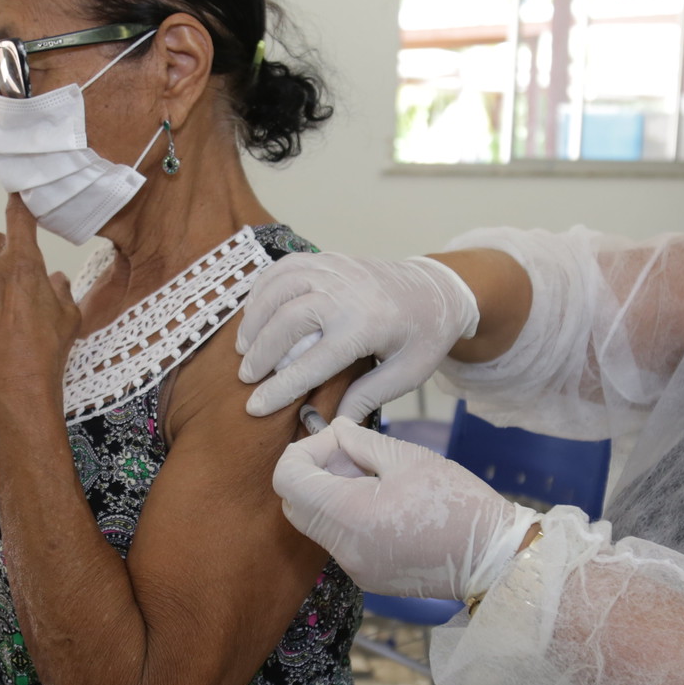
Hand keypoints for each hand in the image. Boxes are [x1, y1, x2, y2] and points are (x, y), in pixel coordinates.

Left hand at [0, 195, 82, 425]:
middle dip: (6, 253)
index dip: (20, 203)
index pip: (18, 218)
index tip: (18, 193)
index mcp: (21, 264)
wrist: (13, 389)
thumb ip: (60, 290)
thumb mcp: (69, 317)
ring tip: (9, 320)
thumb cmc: (45, 353)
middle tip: (20, 277)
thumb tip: (54, 281)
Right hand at [237, 253, 479, 420]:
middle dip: (260, 352)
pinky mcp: (330, 259)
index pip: (311, 362)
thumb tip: (333, 425)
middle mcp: (346, 293)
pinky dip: (264, 286)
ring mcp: (335, 270)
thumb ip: (368, 397)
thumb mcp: (407, 374)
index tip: (255, 406)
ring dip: (255, 318)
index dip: (279, 388)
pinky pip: (285, 267)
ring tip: (245, 347)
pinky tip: (255, 310)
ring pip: (279, 288)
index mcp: (366, 326)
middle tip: (247, 377)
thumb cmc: (425, 336)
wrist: (438, 289)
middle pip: (286, 321)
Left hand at [271, 418, 534, 601]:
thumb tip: (335, 429)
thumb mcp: (408, 458)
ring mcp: (353, 567)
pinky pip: (338, 541)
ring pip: (315, 523)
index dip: (304, 452)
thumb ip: (360, 442)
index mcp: (350, 514)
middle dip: (314, 472)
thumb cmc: (458, 501)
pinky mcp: (367, 577)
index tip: (337, 440)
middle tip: (354, 456)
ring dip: (329, 494)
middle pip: (295, 504)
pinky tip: (382, 503)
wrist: (494, 557)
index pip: (287, 479)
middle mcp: (343, 548)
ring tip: (372, 477)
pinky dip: (345, 517)